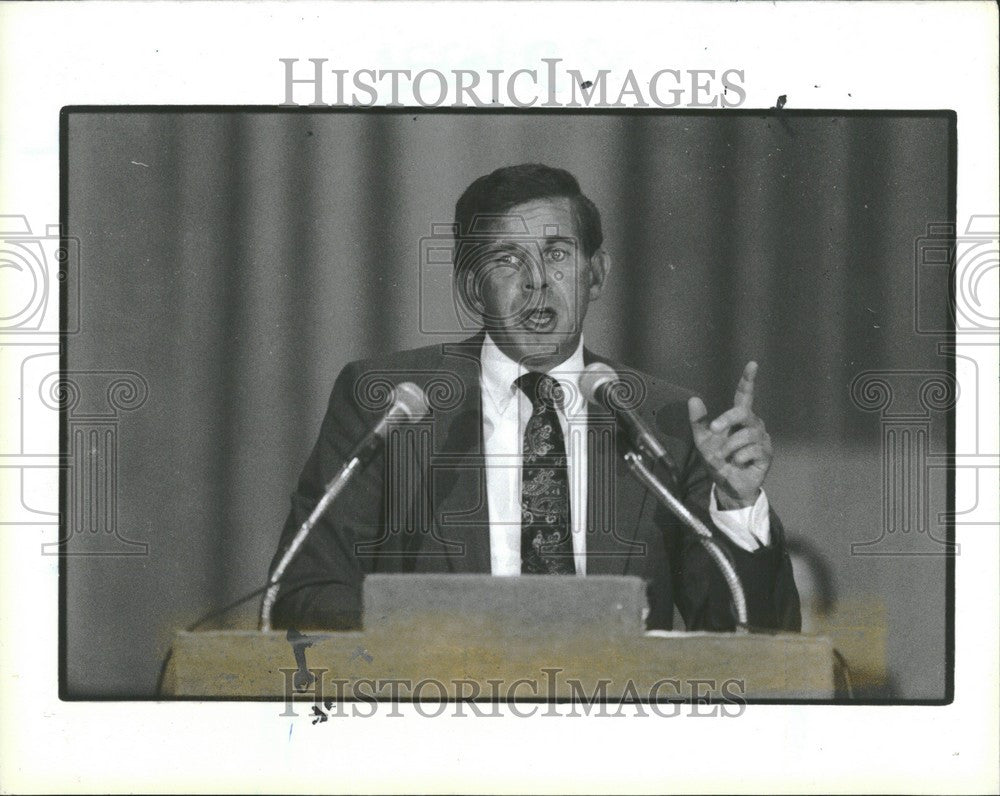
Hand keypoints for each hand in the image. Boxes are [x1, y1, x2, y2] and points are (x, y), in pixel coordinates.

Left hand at [687, 361, 772, 508]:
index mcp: (738, 418)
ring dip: (729, 447)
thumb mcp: (702, 441)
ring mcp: (762, 439)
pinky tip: (738, 463)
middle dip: (727, 419)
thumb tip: (693, 399)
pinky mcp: (767, 454)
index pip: (744, 395)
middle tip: (713, 430)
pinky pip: (752, 450)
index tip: (752, 364)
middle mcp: (753, 424)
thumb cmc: (718, 460)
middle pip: (743, 412)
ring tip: (725, 457)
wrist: (727, 485)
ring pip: (746, 435)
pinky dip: (739, 458)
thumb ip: (698, 421)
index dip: (748, 380)